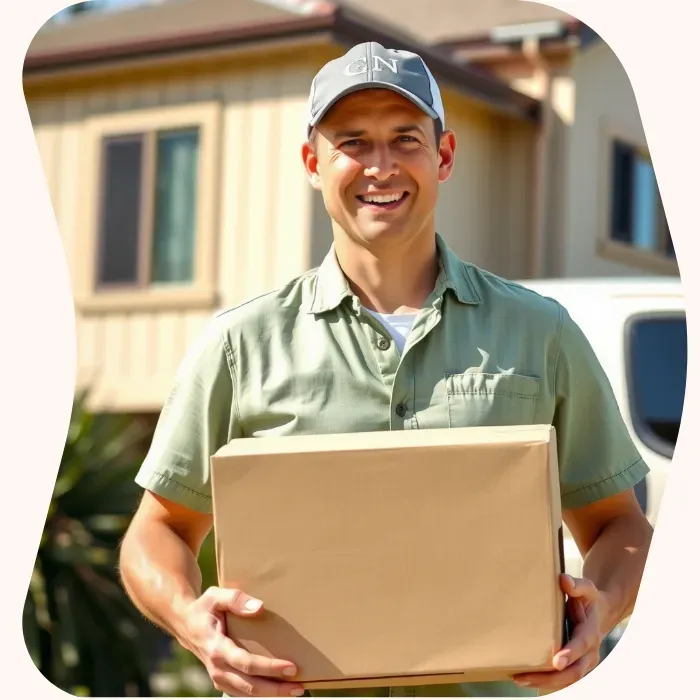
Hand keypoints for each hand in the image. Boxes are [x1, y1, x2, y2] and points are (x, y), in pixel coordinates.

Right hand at [180, 586, 304, 696]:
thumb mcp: (215, 595)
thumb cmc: (204, 607)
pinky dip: (260, 694)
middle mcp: (217, 667)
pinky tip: (278, 689)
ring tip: (295, 689)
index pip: (246, 663)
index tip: (291, 667)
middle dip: (276, 688)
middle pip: (249, 685)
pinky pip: (242, 692)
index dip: (269, 668)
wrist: (185, 623)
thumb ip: (236, 599)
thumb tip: (259, 608)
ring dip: (271, 694)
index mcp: (216, 647)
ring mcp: (218, 676)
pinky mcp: (222, 680)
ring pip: (247, 693)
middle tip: (300, 686)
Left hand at [512, 574, 607, 691]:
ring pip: (566, 680)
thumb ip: (576, 585)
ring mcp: (583, 662)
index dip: (569, 653)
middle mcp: (589, 652)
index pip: (580, 645)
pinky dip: (545, 682)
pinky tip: (525, 679)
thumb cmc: (588, 600)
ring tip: (519, 679)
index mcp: (590, 632)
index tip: (556, 661)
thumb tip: (564, 580)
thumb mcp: (586, 589)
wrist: (600, 614)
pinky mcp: (575, 666)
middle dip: (550, 677)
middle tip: (525, 676)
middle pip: (573, 672)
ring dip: (543, 682)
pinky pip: (562, 679)